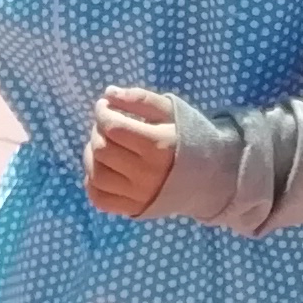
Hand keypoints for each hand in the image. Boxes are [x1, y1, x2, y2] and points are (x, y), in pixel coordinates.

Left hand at [84, 85, 181, 217]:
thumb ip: (140, 99)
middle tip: (106, 124)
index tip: (104, 105)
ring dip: (91, 155)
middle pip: (102, 150)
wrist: (211, 176)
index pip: (113, 128)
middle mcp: (146, 173)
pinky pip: (100, 199)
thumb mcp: (171, 111)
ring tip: (101, 144)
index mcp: (158, 145)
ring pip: (97, 175)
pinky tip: (101, 168)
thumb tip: (108, 93)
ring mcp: (139, 195)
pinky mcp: (134, 209)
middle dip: (96, 131)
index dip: (102, 112)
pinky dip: (92, 182)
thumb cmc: (189, 137)